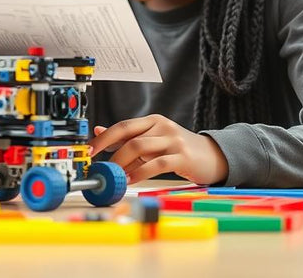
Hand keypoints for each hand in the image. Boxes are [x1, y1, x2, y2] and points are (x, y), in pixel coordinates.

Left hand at [89, 114, 228, 184]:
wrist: (214, 156)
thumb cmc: (179, 150)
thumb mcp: (153, 140)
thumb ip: (128, 138)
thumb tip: (99, 132)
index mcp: (152, 121)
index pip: (122, 126)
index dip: (103, 138)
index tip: (88, 151)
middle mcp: (162, 127)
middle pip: (129, 137)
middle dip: (110, 155)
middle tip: (101, 170)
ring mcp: (173, 140)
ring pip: (140, 148)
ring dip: (123, 164)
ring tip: (115, 177)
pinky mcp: (183, 156)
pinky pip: (157, 163)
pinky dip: (141, 173)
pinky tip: (132, 181)